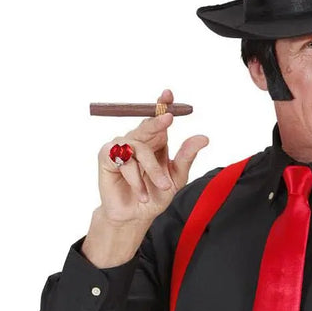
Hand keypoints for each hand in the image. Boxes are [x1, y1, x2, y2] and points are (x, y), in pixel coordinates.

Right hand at [97, 88, 208, 226]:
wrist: (136, 216)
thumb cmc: (155, 196)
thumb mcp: (177, 177)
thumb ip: (187, 157)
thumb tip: (204, 138)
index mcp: (156, 141)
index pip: (159, 118)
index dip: (162, 104)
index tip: (169, 94)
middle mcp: (139, 140)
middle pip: (147, 124)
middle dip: (157, 121)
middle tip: (168, 120)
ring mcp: (122, 147)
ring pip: (139, 147)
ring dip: (152, 169)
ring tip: (163, 187)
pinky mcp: (107, 156)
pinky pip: (123, 160)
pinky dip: (135, 178)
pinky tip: (142, 194)